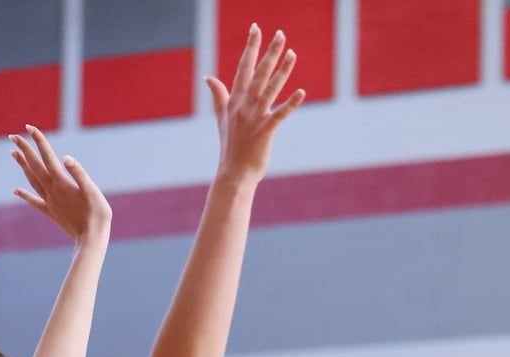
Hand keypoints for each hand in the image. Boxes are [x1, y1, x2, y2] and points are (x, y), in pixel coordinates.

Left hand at [10, 126, 111, 243]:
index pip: (48, 157)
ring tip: (13, 153)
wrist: (91, 240)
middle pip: (35, 166)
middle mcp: (52, 191)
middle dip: (24, 149)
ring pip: (32, 180)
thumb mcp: (93, 191)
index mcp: (62, 183)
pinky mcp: (51, 213)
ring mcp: (50, 202)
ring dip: (22, 166)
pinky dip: (24, 194)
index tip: (29, 127)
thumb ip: (79, 174)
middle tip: (13, 136)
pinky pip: (34, 201)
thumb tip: (66, 158)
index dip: (39, 141)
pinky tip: (15, 190)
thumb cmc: (96, 215)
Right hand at [205, 24, 305, 184]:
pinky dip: (290, 103)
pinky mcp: (265, 132)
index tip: (256, 29)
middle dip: (269, 52)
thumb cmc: (230, 148)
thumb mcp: (222, 120)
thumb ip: (218, 97)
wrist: (233, 175)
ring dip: (282, 71)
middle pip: (258, 74)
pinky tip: (301, 92)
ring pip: (270, 89)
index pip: (243, 69)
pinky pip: (280, 115)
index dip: (250, 48)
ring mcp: (254, 119)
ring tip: (292, 53)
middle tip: (280, 34)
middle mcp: (244, 107)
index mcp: (234, 102)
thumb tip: (208, 77)